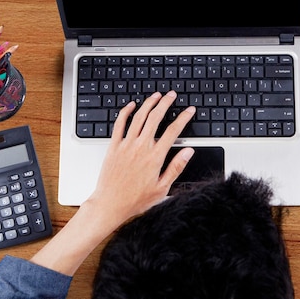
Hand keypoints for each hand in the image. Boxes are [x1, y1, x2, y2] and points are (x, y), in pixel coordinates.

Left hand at [87, 90, 195, 222]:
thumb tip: (188, 152)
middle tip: (172, 95)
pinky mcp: (114, 147)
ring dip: (149, 103)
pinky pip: (119, 124)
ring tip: (156, 95)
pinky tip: (131, 105)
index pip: (173, 131)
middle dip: (166, 103)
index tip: (189, 110)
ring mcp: (126, 145)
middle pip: (156, 118)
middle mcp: (141, 147)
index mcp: (155, 157)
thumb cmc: (135, 200)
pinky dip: (126, 112)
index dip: (183, 118)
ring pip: (139, 117)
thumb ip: (176, 167)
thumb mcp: (162, 188)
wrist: (110, 204)